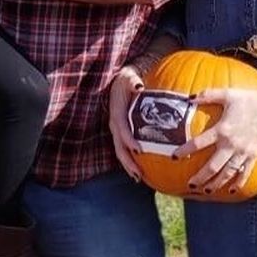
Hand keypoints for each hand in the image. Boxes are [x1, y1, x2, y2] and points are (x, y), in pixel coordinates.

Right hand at [108, 66, 144, 181]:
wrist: (120, 82)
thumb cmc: (128, 79)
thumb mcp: (129, 77)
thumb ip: (133, 82)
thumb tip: (139, 86)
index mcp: (117, 113)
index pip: (122, 129)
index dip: (128, 140)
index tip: (139, 150)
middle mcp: (115, 125)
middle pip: (119, 147)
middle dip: (127, 161)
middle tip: (138, 174)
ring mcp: (117, 131)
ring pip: (121, 152)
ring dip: (128, 166)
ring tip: (139, 178)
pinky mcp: (122, 134)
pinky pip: (125, 149)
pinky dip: (131, 161)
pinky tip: (141, 171)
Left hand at [173, 87, 256, 194]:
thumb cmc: (250, 100)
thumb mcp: (229, 94)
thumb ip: (209, 95)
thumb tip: (190, 97)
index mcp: (223, 129)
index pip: (200, 142)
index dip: (186, 150)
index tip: (174, 156)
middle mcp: (231, 144)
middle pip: (213, 166)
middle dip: (201, 177)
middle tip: (190, 185)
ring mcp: (243, 152)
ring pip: (227, 173)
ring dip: (216, 183)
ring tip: (206, 190)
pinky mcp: (253, 156)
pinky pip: (245, 173)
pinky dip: (238, 183)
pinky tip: (231, 190)